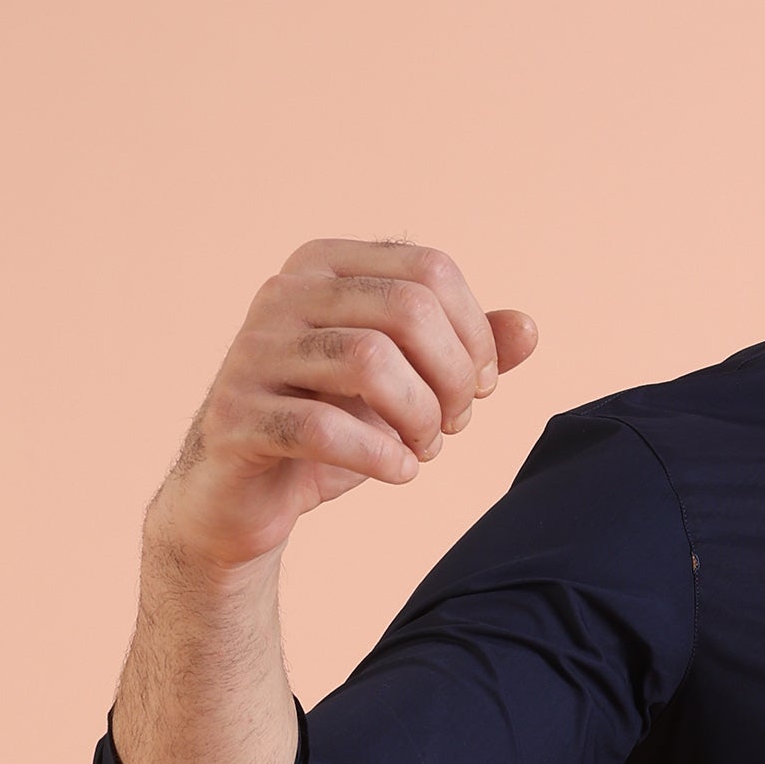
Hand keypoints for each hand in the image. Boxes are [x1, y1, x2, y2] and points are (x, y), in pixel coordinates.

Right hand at [151, 239, 538, 571]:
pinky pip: (322, 428)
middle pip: (407, 308)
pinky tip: (399, 472)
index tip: (477, 388)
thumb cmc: (331, 429)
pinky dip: (380, 456)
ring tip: (424, 449)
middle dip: (452, 376)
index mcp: (327, 267)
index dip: (474, 334)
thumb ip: (463, 352)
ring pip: (368, 361)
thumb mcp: (405, 386)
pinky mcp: (236, 416)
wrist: (243, 496)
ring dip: (420, 417)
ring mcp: (253, 352)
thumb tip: (528, 328)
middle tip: (453, 424)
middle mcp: (284, 294)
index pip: (430, 270)